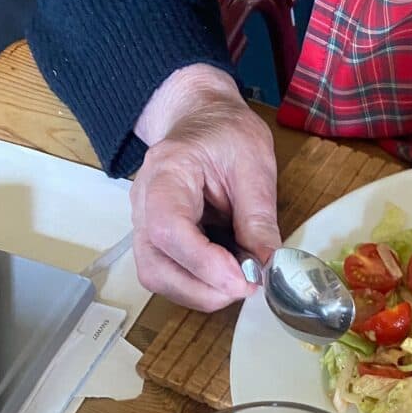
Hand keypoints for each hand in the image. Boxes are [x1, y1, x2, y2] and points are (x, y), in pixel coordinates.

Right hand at [130, 64, 280, 310]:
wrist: (203, 120)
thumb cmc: (225, 135)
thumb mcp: (253, 164)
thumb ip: (259, 217)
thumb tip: (267, 265)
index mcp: (166, 173)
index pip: (167, 229)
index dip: (204, 263)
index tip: (243, 279)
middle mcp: (143, 204)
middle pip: (155, 268)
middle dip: (205, 290)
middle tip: (249, 284)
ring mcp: (145, 226)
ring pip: (159, 279)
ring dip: (203, 293)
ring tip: (241, 277)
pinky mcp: (158, 242)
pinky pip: (171, 277)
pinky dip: (202, 286)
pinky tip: (228, 272)